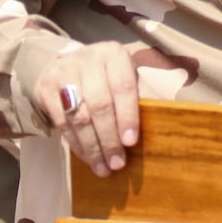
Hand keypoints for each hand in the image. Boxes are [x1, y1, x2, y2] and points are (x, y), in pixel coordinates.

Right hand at [34, 42, 139, 176]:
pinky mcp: (46, 88)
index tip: (131, 141)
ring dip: (92, 147)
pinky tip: (87, 158)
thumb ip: (145, 95)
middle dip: (109, 138)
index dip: (128, 115)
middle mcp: (88, 60)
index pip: (123, 87)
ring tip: (104, 167)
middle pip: (99, 105)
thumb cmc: (106, 76)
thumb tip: (174, 117)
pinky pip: (62, 123)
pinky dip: (76, 144)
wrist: (66, 64)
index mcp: (114, 55)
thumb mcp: (127, 77)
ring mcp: (64, 73)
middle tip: (118, 163)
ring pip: (79, 117)